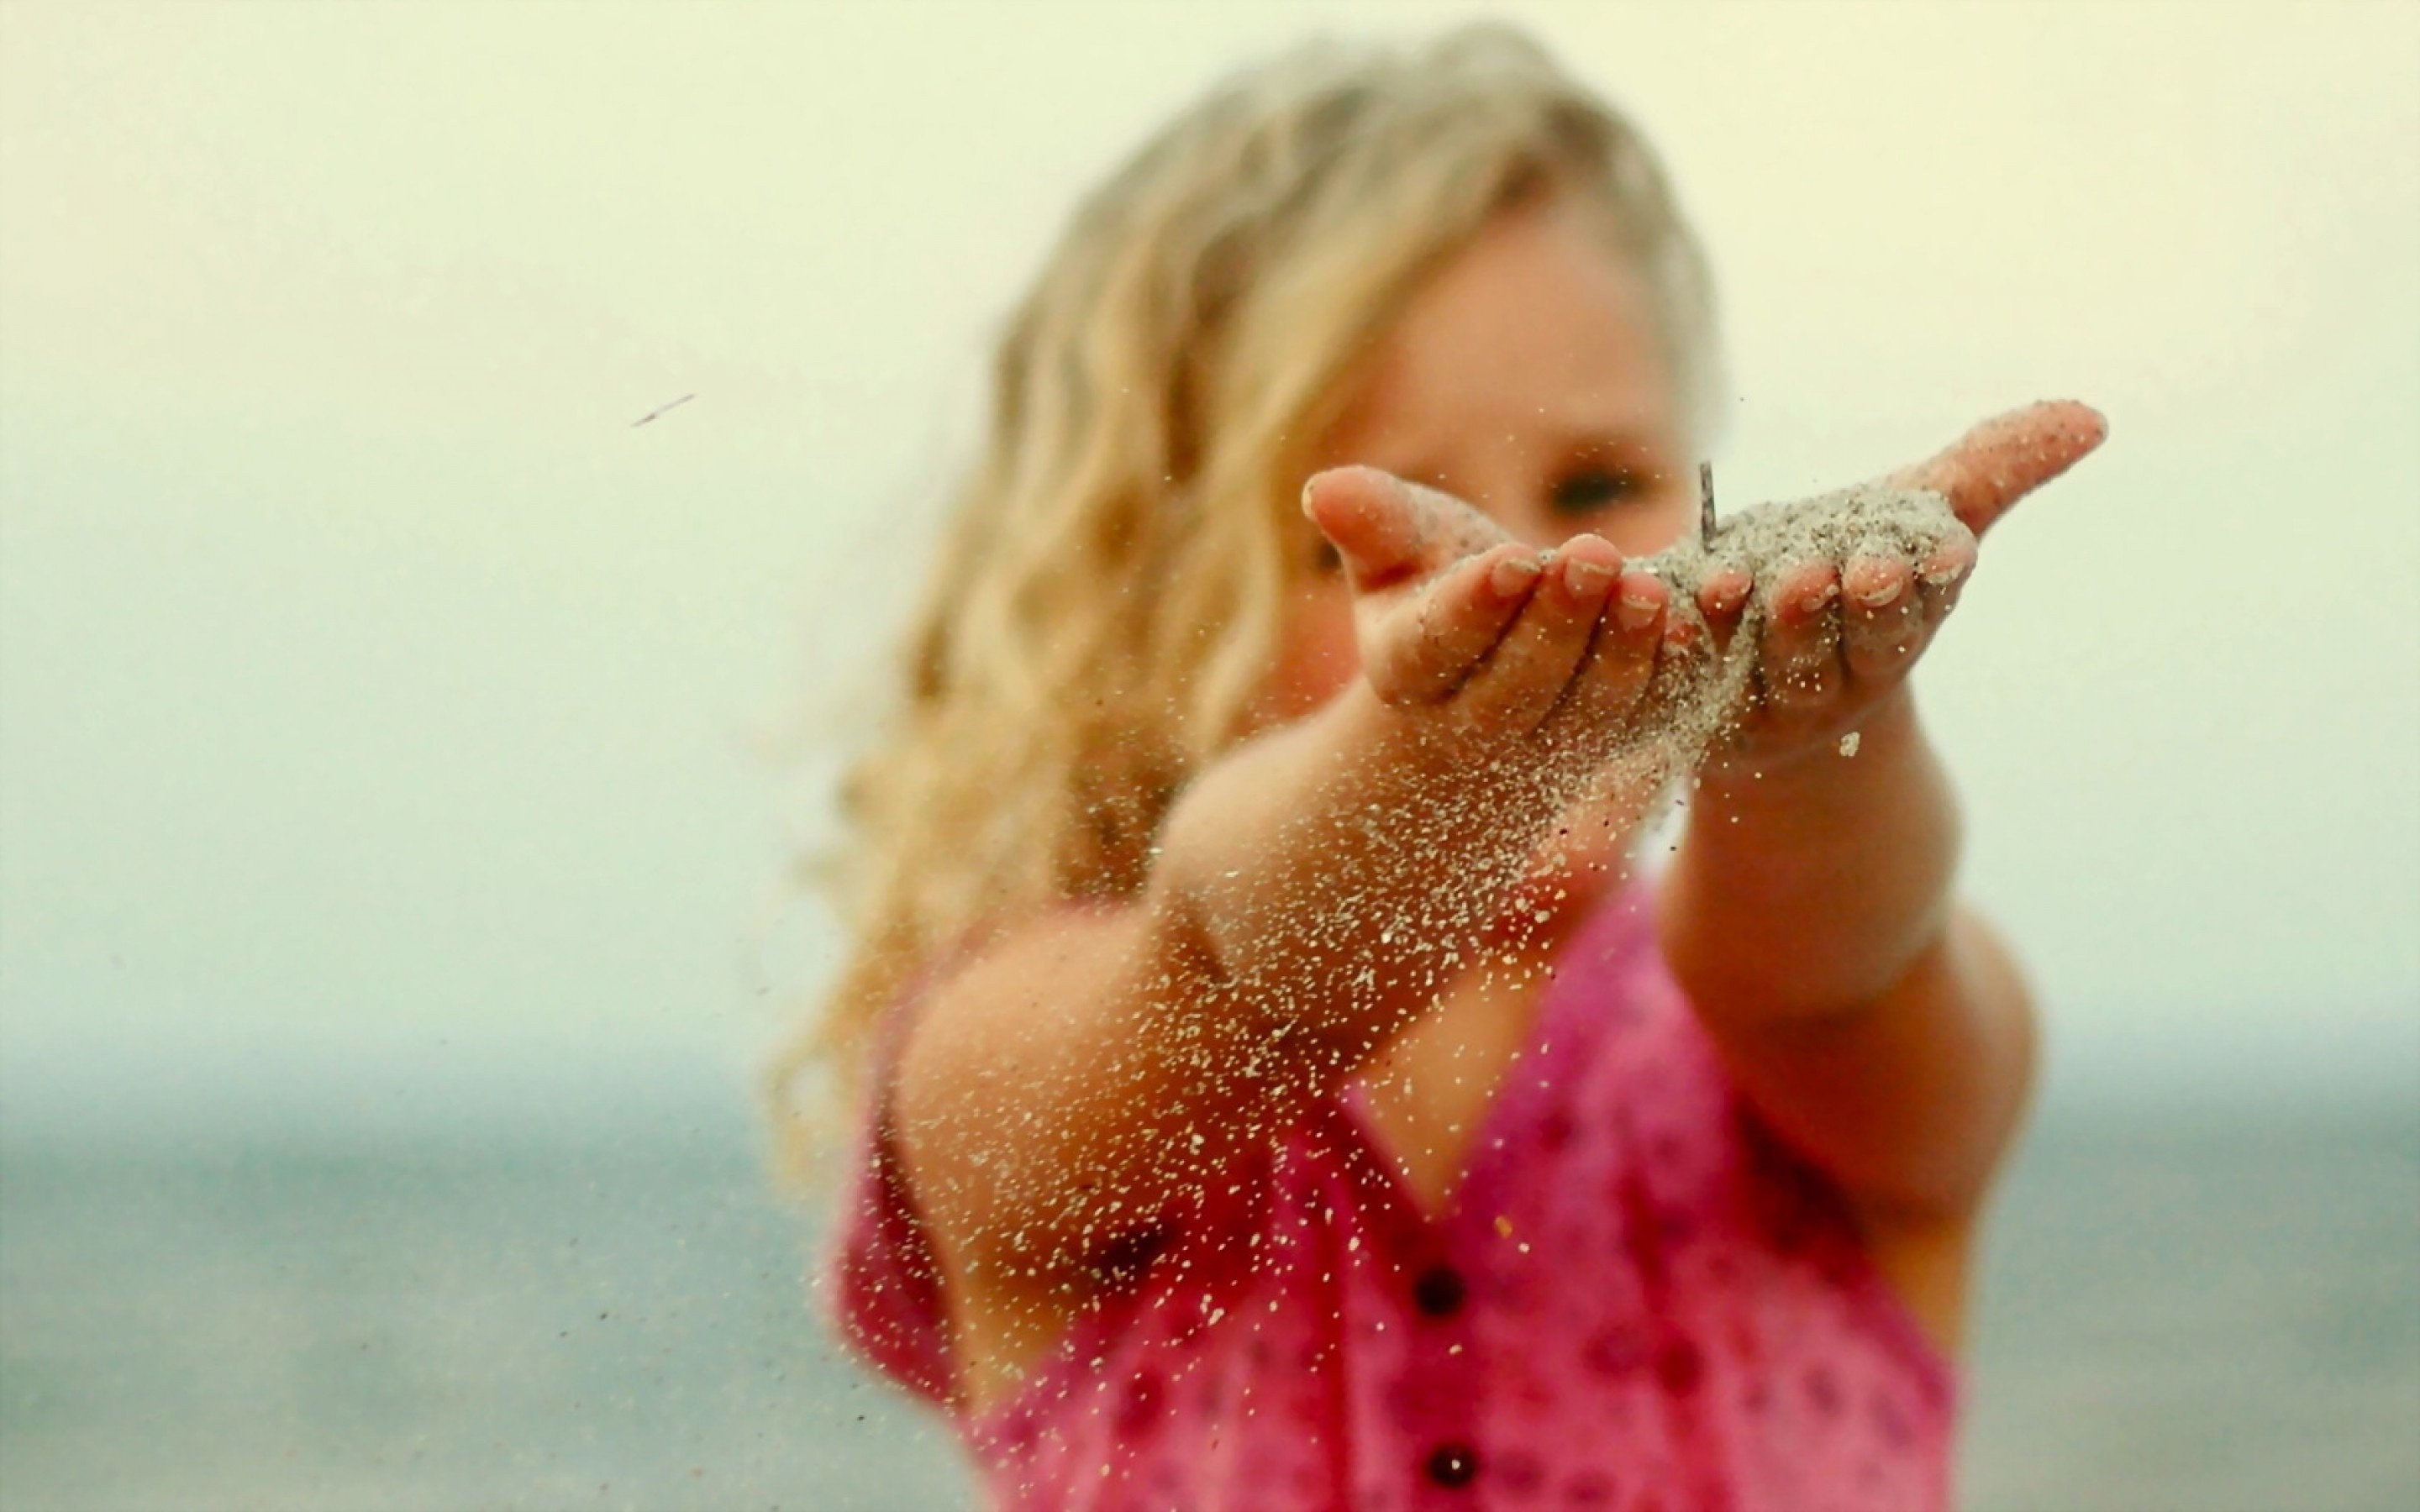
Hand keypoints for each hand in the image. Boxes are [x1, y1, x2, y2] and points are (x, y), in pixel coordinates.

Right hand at [1300, 465, 1681, 773]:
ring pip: (1586, 715)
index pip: (1436, 648)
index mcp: (1408, 672)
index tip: (1511, 561)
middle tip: (1592, 555)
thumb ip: (1373, 521)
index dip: (1474, 609)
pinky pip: (1646, 722)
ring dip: (1621, 654)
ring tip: (1649, 589)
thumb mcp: (1399, 549)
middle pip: (1515, 689)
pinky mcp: (1610, 745)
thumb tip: (1321, 488)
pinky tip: (1694, 628)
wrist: (1484, 672)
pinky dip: (1672, 680)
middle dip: (1557, 625)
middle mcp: (1473, 726)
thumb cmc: (1432, 586)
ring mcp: (1546, 747)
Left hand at [1692, 400, 2106, 769]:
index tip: (1930, 552)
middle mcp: (1842, 675)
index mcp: (1898, 629)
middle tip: (1839, 570)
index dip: (1923, 582)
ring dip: (1761, 626)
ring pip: (1771, 666)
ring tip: (1744, 580)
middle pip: (1849, 644)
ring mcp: (1772, 702)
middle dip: (1845, 608)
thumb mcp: (1915, 512)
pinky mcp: (1700, 713)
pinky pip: (1686, 679)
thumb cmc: (1852, 567)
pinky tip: (1667, 606)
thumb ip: (1994, 466)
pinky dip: (1676, 642)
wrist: (1762, 667)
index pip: (1920, 607)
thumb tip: (2091, 417)